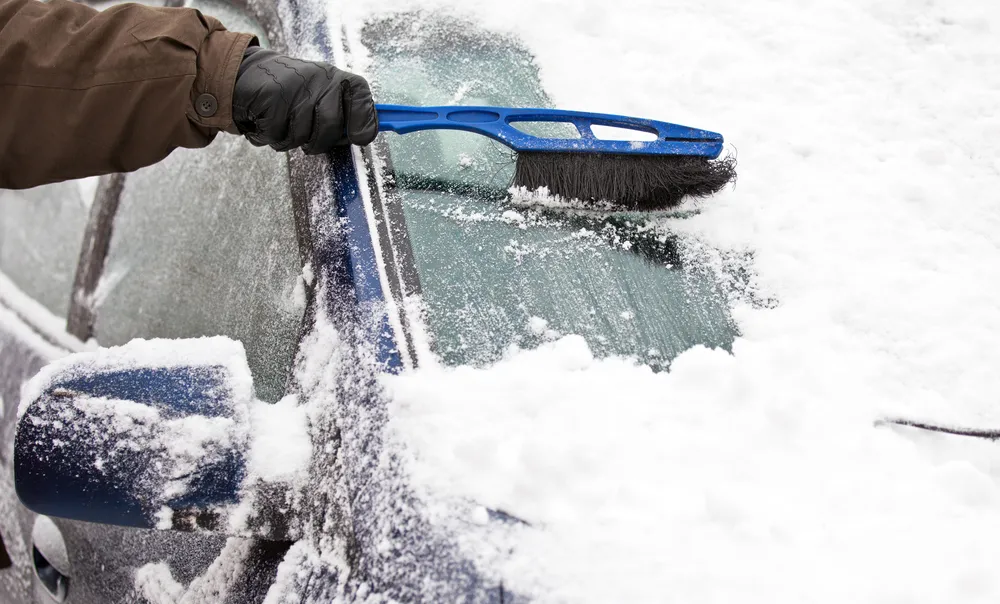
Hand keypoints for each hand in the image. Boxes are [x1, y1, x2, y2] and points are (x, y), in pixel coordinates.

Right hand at [232, 46, 377, 152]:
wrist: (250, 72)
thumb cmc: (296, 94)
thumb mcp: (327, 96)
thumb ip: (347, 116)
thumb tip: (363, 136)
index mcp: (341, 80)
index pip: (364, 107)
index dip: (362, 128)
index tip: (356, 137)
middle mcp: (322, 79)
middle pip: (330, 128)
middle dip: (318, 142)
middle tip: (308, 137)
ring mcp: (296, 86)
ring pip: (300, 136)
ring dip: (289, 139)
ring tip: (284, 121)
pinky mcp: (272, 96)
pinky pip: (276, 135)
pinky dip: (269, 135)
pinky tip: (267, 118)